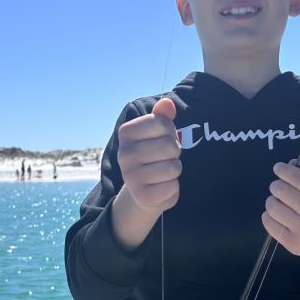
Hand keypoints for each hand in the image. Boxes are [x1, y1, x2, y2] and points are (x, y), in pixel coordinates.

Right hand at [117, 97, 180, 214]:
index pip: (163, 123)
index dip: (171, 131)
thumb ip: (162, 117)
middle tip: (165, 158)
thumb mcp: (156, 134)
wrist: (143, 190)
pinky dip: (173, 187)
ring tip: (163, 172)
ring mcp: (131, 177)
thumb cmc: (153, 155)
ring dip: (175, 170)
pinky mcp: (142, 196)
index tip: (163, 139)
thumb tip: (167, 103)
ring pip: (173, 167)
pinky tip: (162, 187)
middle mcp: (124, 154)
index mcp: (126, 133)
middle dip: (175, 152)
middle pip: (170, 146)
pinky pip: (173, 186)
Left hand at [263, 161, 299, 274]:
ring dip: (271, 202)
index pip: (298, 178)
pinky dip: (267, 216)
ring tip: (277, 204)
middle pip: (280, 190)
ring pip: (272, 206)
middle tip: (277, 188)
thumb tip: (289, 164)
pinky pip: (268, 222)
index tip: (277, 168)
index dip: (284, 170)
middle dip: (275, 186)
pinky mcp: (290, 241)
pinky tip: (275, 217)